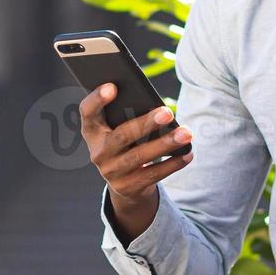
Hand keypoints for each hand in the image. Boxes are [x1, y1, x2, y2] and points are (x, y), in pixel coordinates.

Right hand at [79, 84, 192, 240]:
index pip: (87, 112)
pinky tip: (188, 153)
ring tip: (186, 133)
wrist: (126, 186)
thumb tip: (158, 109)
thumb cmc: (127, 144)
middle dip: (146, 123)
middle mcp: (98, 152)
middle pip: (121, 136)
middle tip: (167, 112)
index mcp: (93, 131)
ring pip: (140, 156)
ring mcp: (111, 172)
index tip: (112, 86)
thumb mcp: (119, 130)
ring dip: (165, 144)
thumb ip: (128, 116)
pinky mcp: (128, 188)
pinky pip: (153, 174)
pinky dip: (173, 164)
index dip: (97, 99)